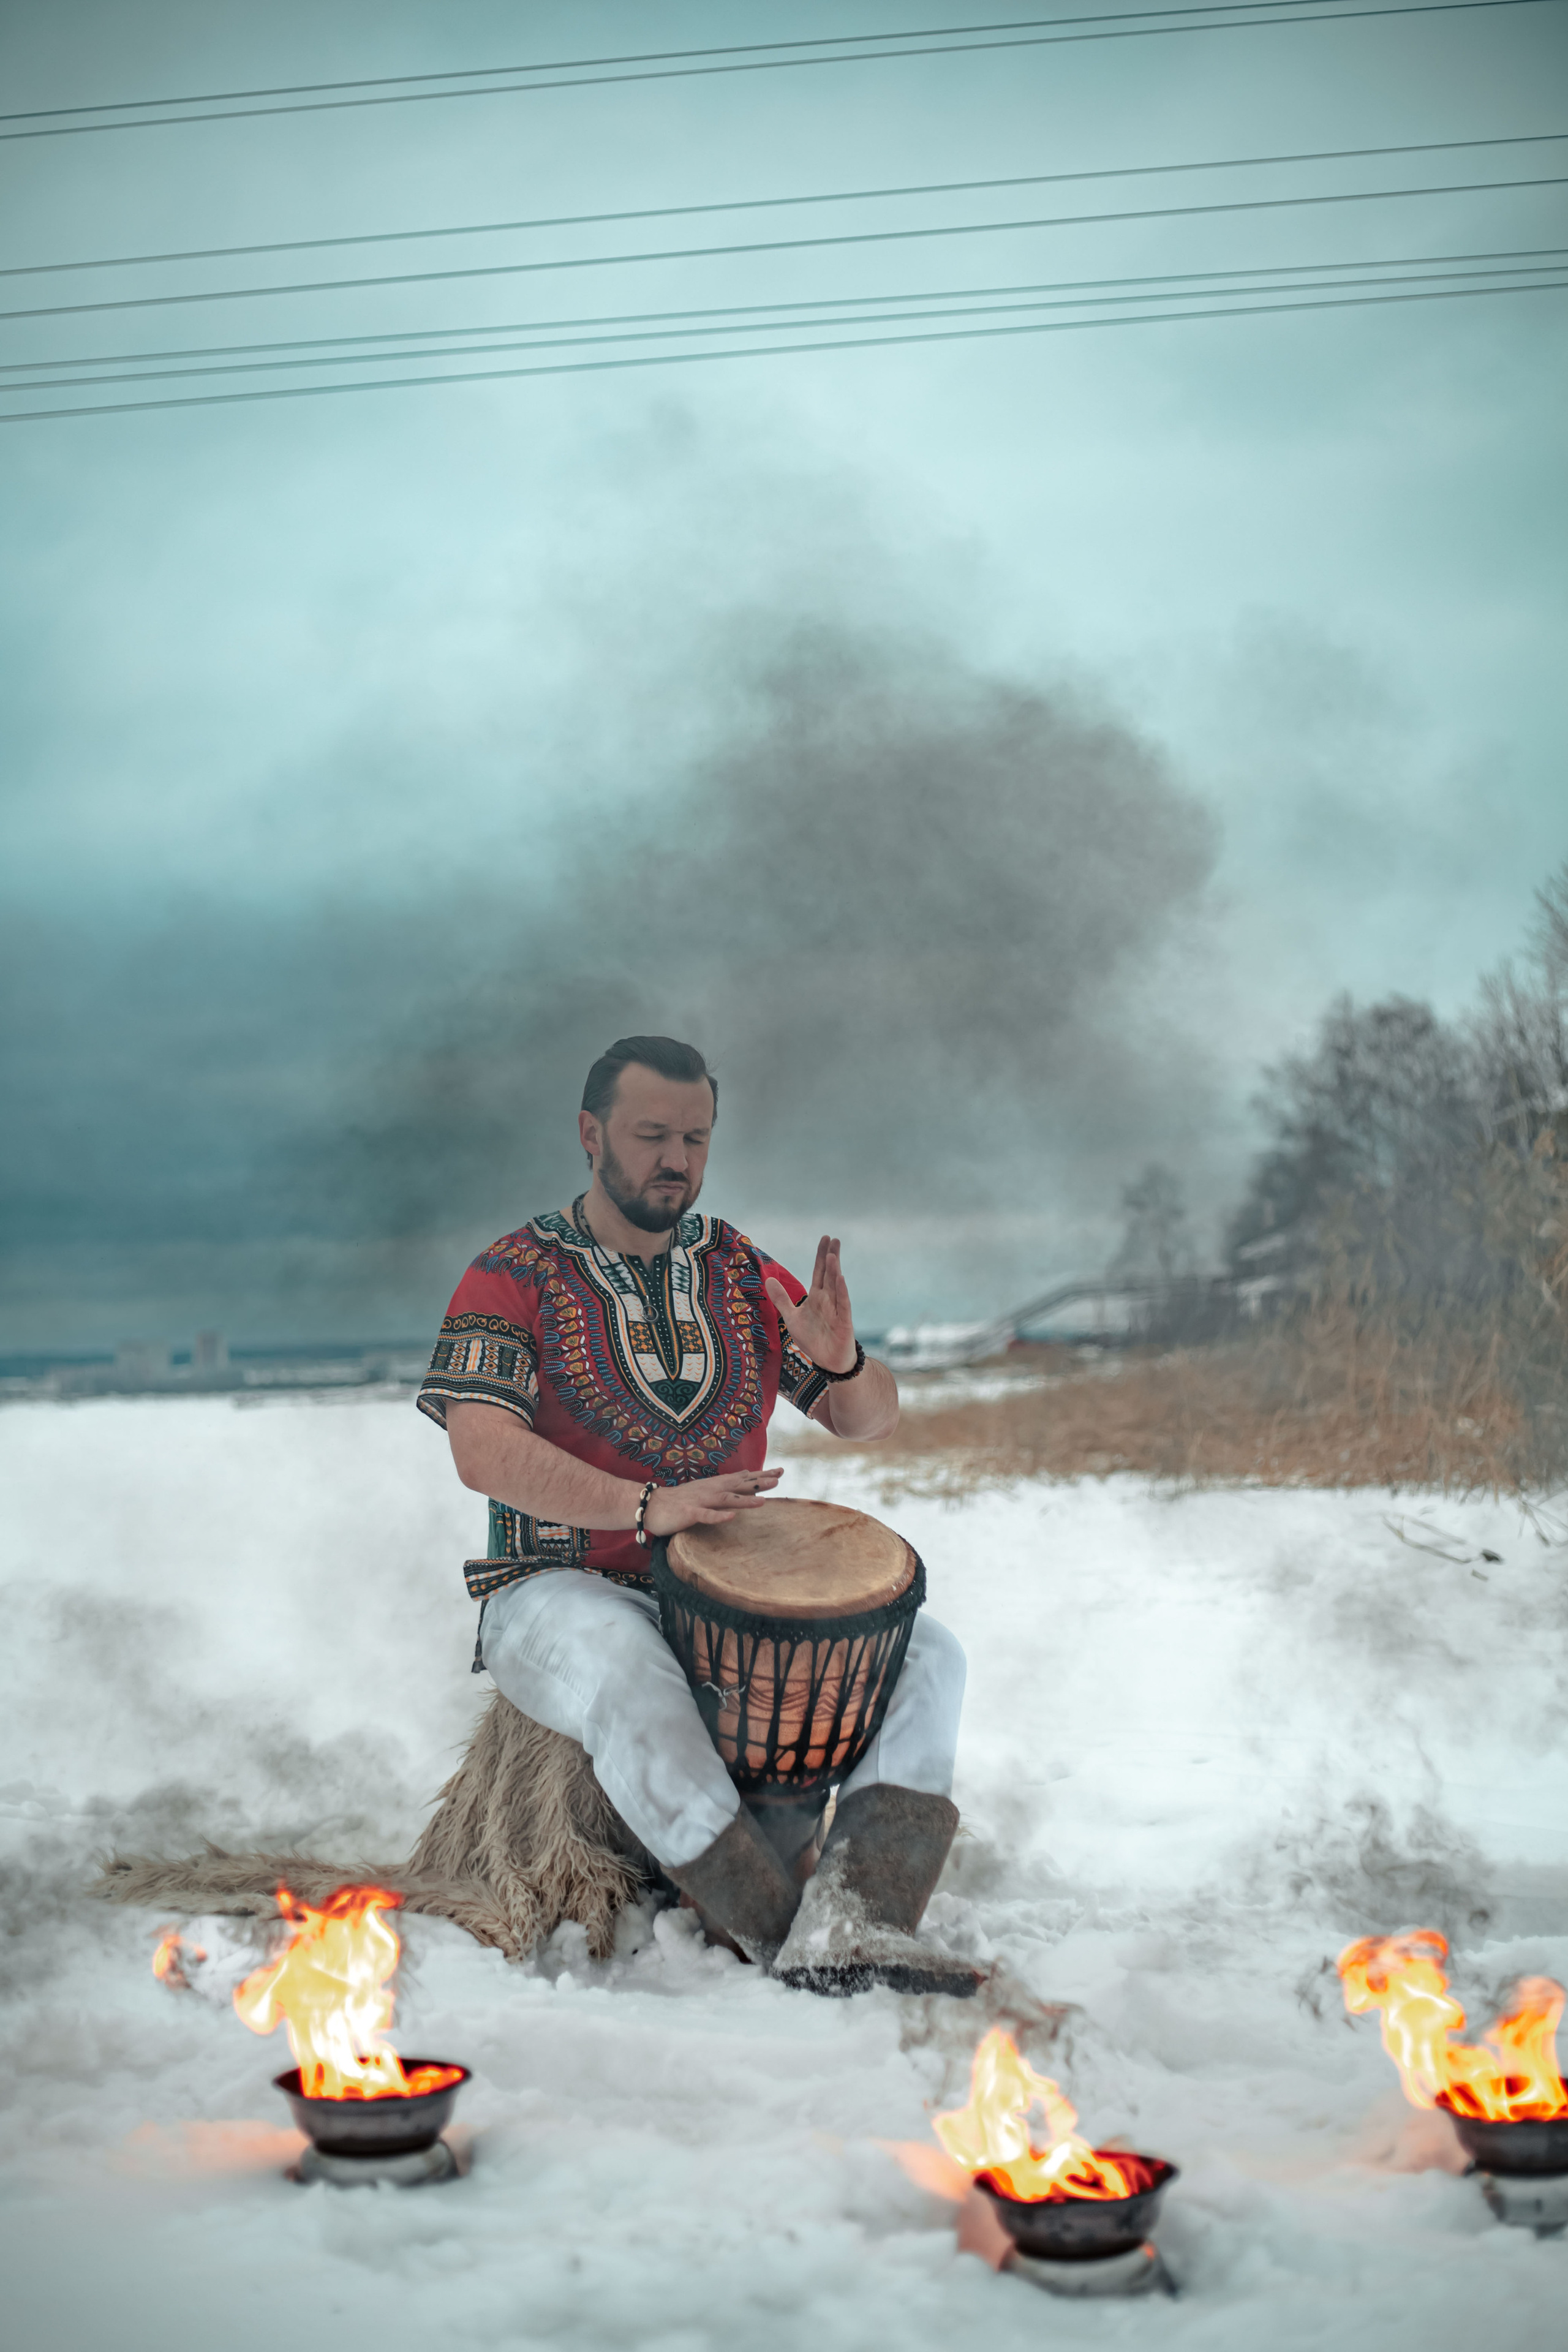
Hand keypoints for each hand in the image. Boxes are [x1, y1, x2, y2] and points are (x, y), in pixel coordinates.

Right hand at [642, 1466, 782, 1536]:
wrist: (650, 1505)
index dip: (760, 1475)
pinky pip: (705, 1515)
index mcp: (714, 1485)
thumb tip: (746, 1474)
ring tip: (762, 1501)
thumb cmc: (678, 1500)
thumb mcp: (704, 1489)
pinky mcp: (689, 1514)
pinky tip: (731, 1517)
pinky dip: (718, 1516)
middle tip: (779, 1478)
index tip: (780, 1472)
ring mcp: (699, 1501)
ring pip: (725, 1499)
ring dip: (743, 1499)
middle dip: (758, 1482)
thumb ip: (725, 1484)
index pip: (741, 1479)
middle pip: (738, 1485)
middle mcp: (709, 1490)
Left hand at [766, 1235, 857, 1375]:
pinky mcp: (843, 1322)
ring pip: (836, 1287)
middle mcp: (828, 1300)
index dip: (821, 1256)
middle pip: (829, 1274)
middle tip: (834, 1239)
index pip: (819, 1272)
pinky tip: (841, 1279)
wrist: (828, 1361)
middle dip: (831, 1257)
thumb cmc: (813, 1339)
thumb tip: (768, 1279)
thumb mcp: (791, 1317)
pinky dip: (842, 1292)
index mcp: (817, 1297)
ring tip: (833, 1255)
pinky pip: (843, 1304)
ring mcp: (837, 1309)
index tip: (825, 1238)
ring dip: (834, 1271)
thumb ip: (781, 1299)